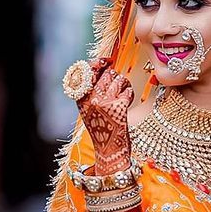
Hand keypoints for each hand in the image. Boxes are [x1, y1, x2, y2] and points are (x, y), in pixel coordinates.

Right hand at [76, 60, 134, 174]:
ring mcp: (104, 102)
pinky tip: (127, 102)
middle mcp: (90, 98)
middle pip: (105, 73)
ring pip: (117, 79)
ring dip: (123, 84)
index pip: (86, 71)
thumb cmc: (101, 131)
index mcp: (81, 99)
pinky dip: (129, 94)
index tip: (106, 61)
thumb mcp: (89, 111)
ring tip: (123, 95)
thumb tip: (102, 69)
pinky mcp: (118, 106)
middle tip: (117, 87)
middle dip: (114, 77)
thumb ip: (91, 92)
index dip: (98, 63)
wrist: (109, 151)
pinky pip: (127, 90)